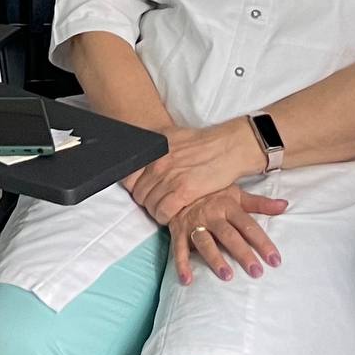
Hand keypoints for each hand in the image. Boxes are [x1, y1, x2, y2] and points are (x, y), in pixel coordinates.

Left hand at [126, 119, 269, 224]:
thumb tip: (141, 160)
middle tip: (158, 202)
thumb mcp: (172, 138)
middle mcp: (157, 162)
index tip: (143, 190)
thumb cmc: (202, 143)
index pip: (128, 176)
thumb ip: (155, 150)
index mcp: (153, 149)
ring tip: (166, 209)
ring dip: (156, 211)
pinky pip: (163, 212)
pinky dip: (165, 217)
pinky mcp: (183, 191)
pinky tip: (172, 214)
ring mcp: (169, 177)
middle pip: (139, 193)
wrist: (227, 147)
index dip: (134, 187)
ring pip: (150, 205)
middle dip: (147, 201)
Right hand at [169, 186, 287, 283]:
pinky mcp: (177, 230)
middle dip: (243, 253)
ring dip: (215, 259)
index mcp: (228, 206)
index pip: (248, 226)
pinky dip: (181, 264)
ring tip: (227, 276)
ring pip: (205, 242)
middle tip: (256, 272)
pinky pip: (178, 249)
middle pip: (229, 235)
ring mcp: (193, 223)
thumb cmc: (212, 193)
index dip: (262, 243)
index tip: (275, 260)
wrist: (178, 184)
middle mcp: (211, 215)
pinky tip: (187, 280)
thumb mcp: (236, 194)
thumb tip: (285, 205)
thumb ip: (259, 203)